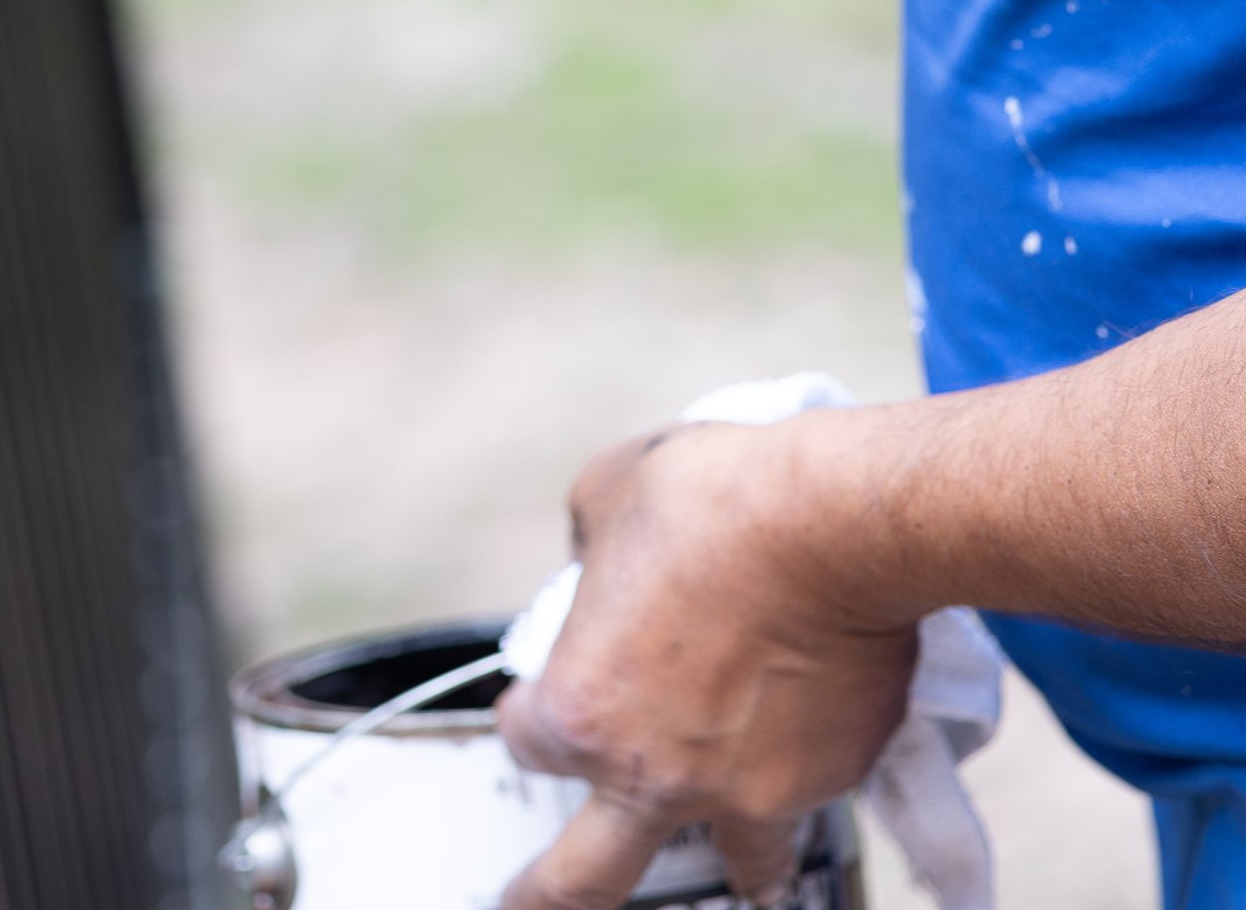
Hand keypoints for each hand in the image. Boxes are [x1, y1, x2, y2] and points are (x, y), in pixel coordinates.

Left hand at [498, 421, 916, 908]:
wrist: (833, 522)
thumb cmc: (714, 503)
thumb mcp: (605, 494)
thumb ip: (589, 547)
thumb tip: (598, 556)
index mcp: (585, 711)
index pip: (530, 739)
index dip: (533, 714)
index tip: (541, 704)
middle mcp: (658, 775)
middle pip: (586, 880)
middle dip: (552, 901)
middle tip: (532, 907)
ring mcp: (749, 791)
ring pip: (740, 865)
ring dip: (735, 861)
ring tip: (744, 867)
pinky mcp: (831, 775)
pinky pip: (813, 786)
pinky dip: (809, 763)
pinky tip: (816, 716)